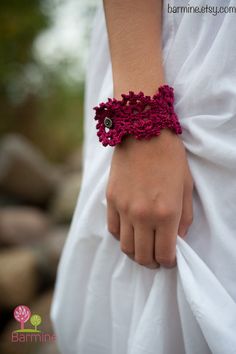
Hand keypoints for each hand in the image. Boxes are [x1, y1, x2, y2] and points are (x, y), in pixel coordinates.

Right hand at [106, 129, 193, 268]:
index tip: (170, 260)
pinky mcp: (111, 200)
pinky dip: (122, 237)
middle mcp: (143, 216)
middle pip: (143, 256)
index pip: (164, 255)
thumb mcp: (186, 188)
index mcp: (166, 214)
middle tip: (156, 258)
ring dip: (136, 253)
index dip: (168, 263)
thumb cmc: (171, 158)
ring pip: (125, 247)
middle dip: (152, 263)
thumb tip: (177, 240)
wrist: (144, 132)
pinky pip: (113, 230)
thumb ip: (184, 219)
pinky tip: (130, 232)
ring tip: (143, 248)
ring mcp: (124, 208)